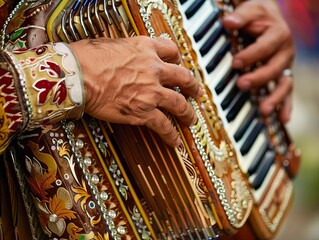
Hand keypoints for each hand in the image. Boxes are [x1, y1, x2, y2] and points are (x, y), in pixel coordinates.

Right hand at [69, 36, 201, 146]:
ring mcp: (151, 91)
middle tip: (196, 93)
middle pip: (184, 78)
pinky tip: (175, 141)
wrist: (77, 74)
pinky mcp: (143, 112)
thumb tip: (125, 54)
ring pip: (179, 104)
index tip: (178, 65)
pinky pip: (164, 125)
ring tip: (190, 120)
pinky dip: (171, 135)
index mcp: (145, 49)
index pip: (171, 50)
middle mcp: (153, 69)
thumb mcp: (112, 44)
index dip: (178, 59)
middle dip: (193, 87)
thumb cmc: (87, 57)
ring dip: (188, 113)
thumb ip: (127, 50)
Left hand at [223, 0, 294, 121]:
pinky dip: (285, 106)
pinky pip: (286, 93)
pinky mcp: (283, 76)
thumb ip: (241, 16)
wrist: (271, 18)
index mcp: (278, 35)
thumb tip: (228, 22)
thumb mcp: (251, 10)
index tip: (235, 62)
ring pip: (284, 84)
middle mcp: (285, 53)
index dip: (250, 55)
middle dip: (258, 78)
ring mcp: (285, 67)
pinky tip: (282, 119)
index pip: (264, 47)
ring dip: (275, 98)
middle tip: (241, 84)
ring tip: (264, 110)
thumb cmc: (258, 15)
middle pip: (274, 68)